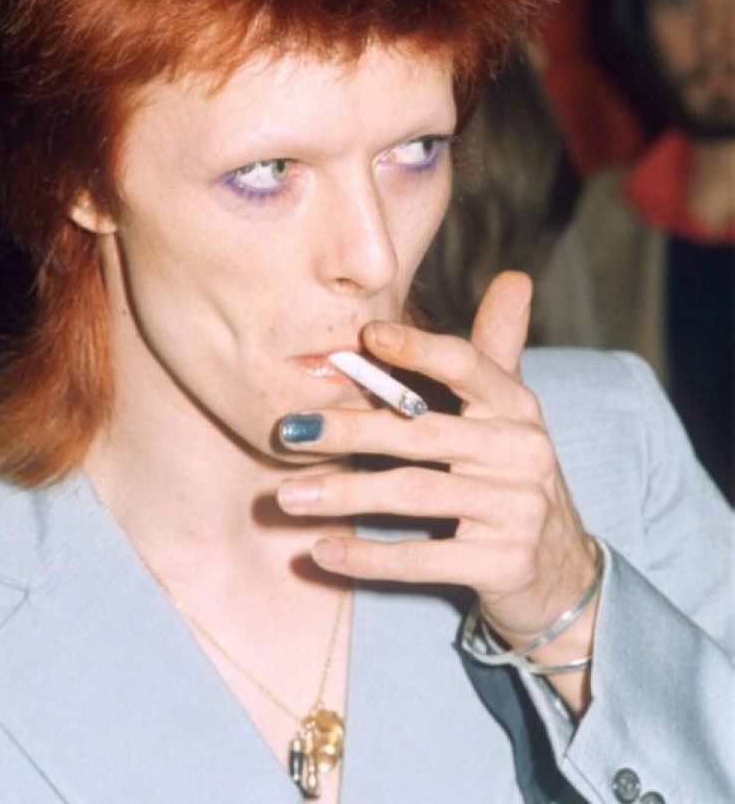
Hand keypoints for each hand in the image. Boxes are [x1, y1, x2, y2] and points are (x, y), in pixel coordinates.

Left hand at [277, 272, 599, 695]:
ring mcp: (517, 510)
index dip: (417, 349)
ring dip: (342, 494)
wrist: (561, 570)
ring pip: (413, 494)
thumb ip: (495, 349)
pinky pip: (422, 558)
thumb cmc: (513, 476)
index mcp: (517, 406)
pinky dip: (367, 558)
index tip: (363, 339)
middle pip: (421, 432)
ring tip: (286, 496)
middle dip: (349, 429)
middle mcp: (523, 452)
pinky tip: (319, 552)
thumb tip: (514, 276)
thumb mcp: (510, 413)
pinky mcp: (504, 563)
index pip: (466, 365)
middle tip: (288, 430)